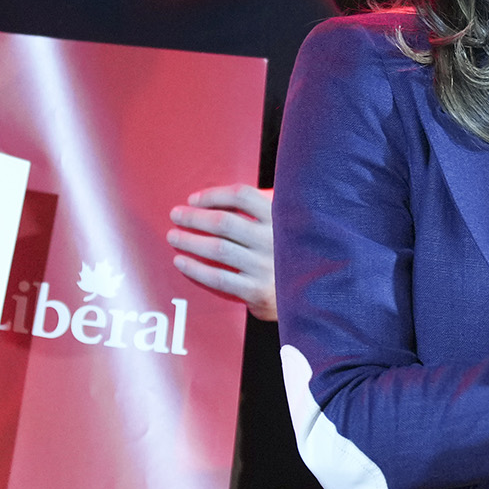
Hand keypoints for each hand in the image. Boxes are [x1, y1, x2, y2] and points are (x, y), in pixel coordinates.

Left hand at [168, 184, 276, 320]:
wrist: (314, 293)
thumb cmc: (289, 252)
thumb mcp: (287, 224)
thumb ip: (263, 208)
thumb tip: (217, 198)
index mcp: (281, 217)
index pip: (242, 196)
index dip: (213, 195)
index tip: (193, 200)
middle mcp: (274, 239)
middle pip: (224, 222)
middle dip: (194, 217)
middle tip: (176, 215)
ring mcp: (266, 266)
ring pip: (218, 249)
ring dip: (190, 241)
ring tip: (174, 236)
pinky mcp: (257, 291)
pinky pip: (218, 278)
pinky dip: (196, 269)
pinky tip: (181, 261)